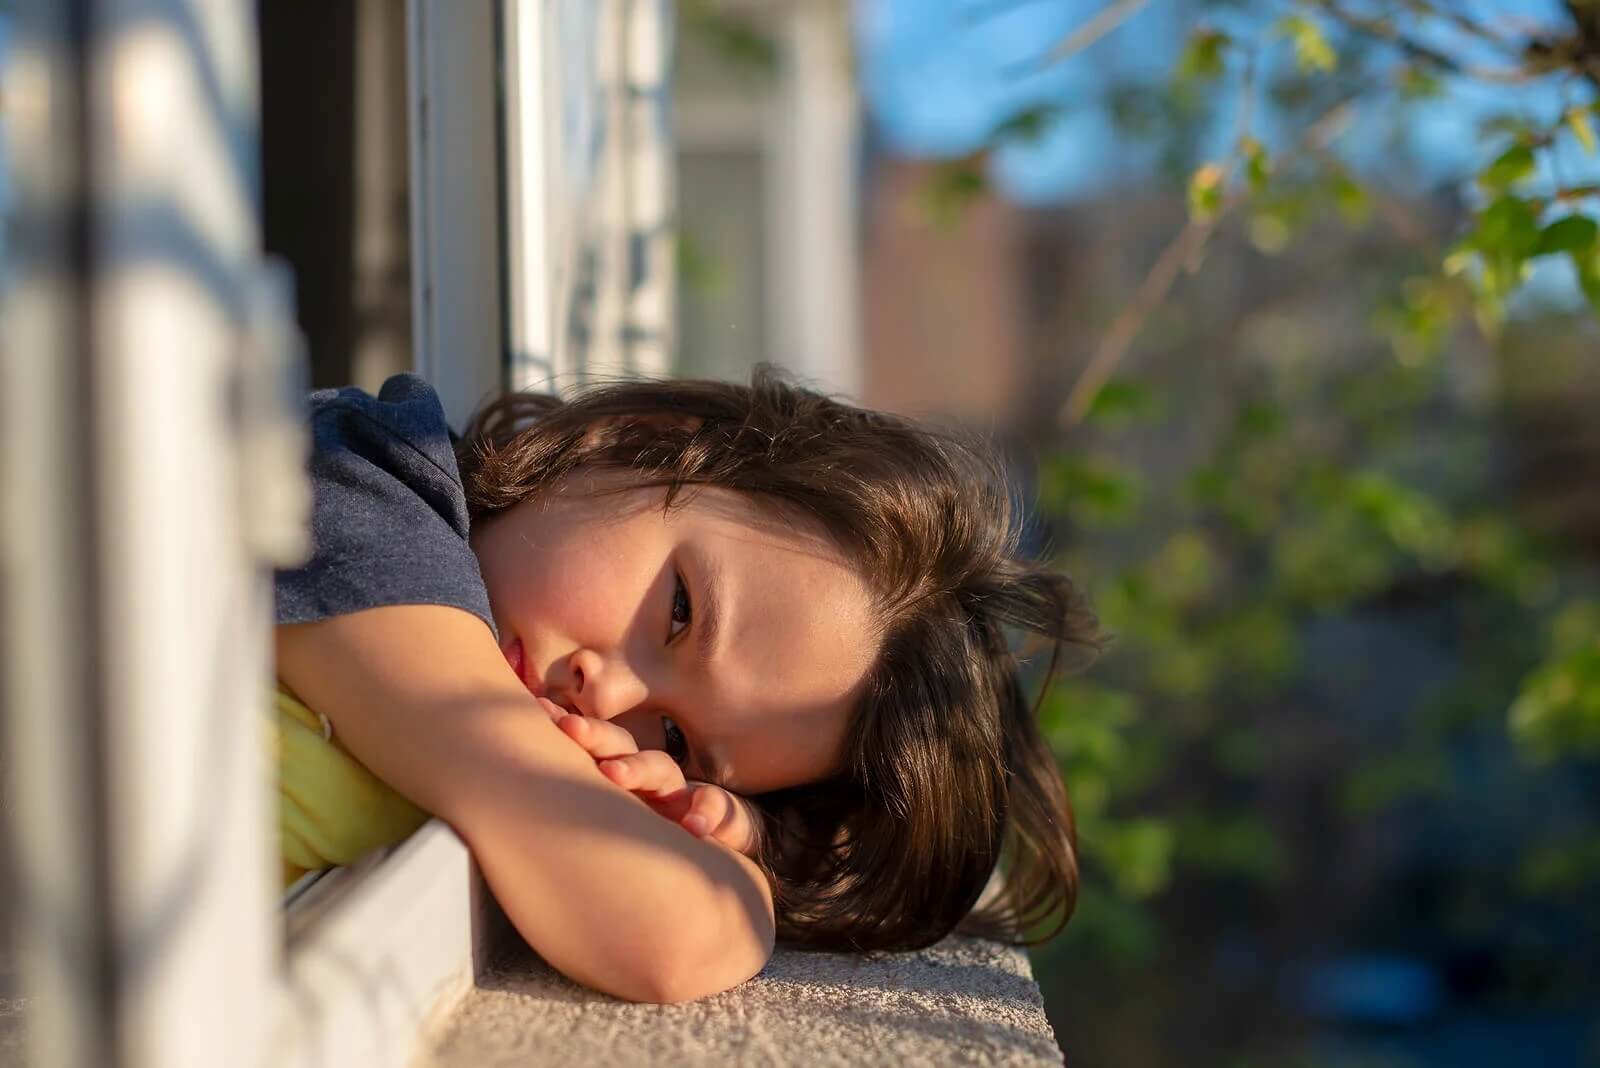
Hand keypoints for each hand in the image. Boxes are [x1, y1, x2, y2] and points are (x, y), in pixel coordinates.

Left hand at [545, 701, 760, 858]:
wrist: (723, 854)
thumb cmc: (658, 836)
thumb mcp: (620, 820)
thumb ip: (584, 801)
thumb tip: (517, 785)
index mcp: (624, 776)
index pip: (592, 744)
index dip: (567, 728)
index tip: (538, 712)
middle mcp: (652, 779)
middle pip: (621, 747)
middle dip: (594, 736)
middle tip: (568, 728)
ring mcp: (684, 796)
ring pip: (662, 771)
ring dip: (637, 769)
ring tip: (613, 774)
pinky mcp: (723, 818)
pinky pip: (719, 811)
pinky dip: (707, 813)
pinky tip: (695, 825)